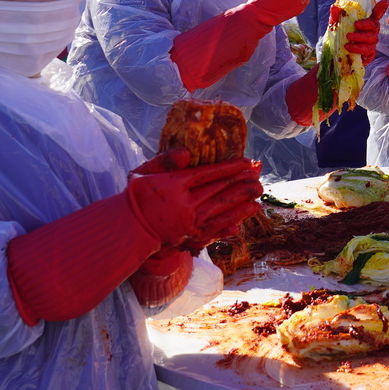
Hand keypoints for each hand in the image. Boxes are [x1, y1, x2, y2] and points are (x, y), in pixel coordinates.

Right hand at [125, 149, 264, 249]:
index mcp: (174, 185)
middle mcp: (185, 204)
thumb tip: (187, 152)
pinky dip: (234, 220)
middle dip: (241, 182)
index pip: (208, 174)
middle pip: (219, 190)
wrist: (129, 230)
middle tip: (259, 175)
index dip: (230, 168)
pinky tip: (247, 213)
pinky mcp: (193, 237)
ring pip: (222, 209)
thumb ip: (164, 160)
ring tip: (259, 192)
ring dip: (243, 200)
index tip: (246, 163)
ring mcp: (190, 223)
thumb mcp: (143, 172)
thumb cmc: (137, 197)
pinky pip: (218, 228)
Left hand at [342, 0, 388, 64]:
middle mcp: (371, 32)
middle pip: (374, 25)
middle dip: (365, 24)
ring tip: (347, 38)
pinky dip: (358, 48)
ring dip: (359, 37)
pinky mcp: (369, 54)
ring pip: (371, 38)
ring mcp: (371, 43)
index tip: (384, 2)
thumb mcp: (336, 26)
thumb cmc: (341, 38)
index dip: (380, 9)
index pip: (375, 15)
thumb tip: (334, 7)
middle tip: (354, 25)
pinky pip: (367, 50)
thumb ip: (336, 17)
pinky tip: (349, 47)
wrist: (338, 56)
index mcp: (365, 23)